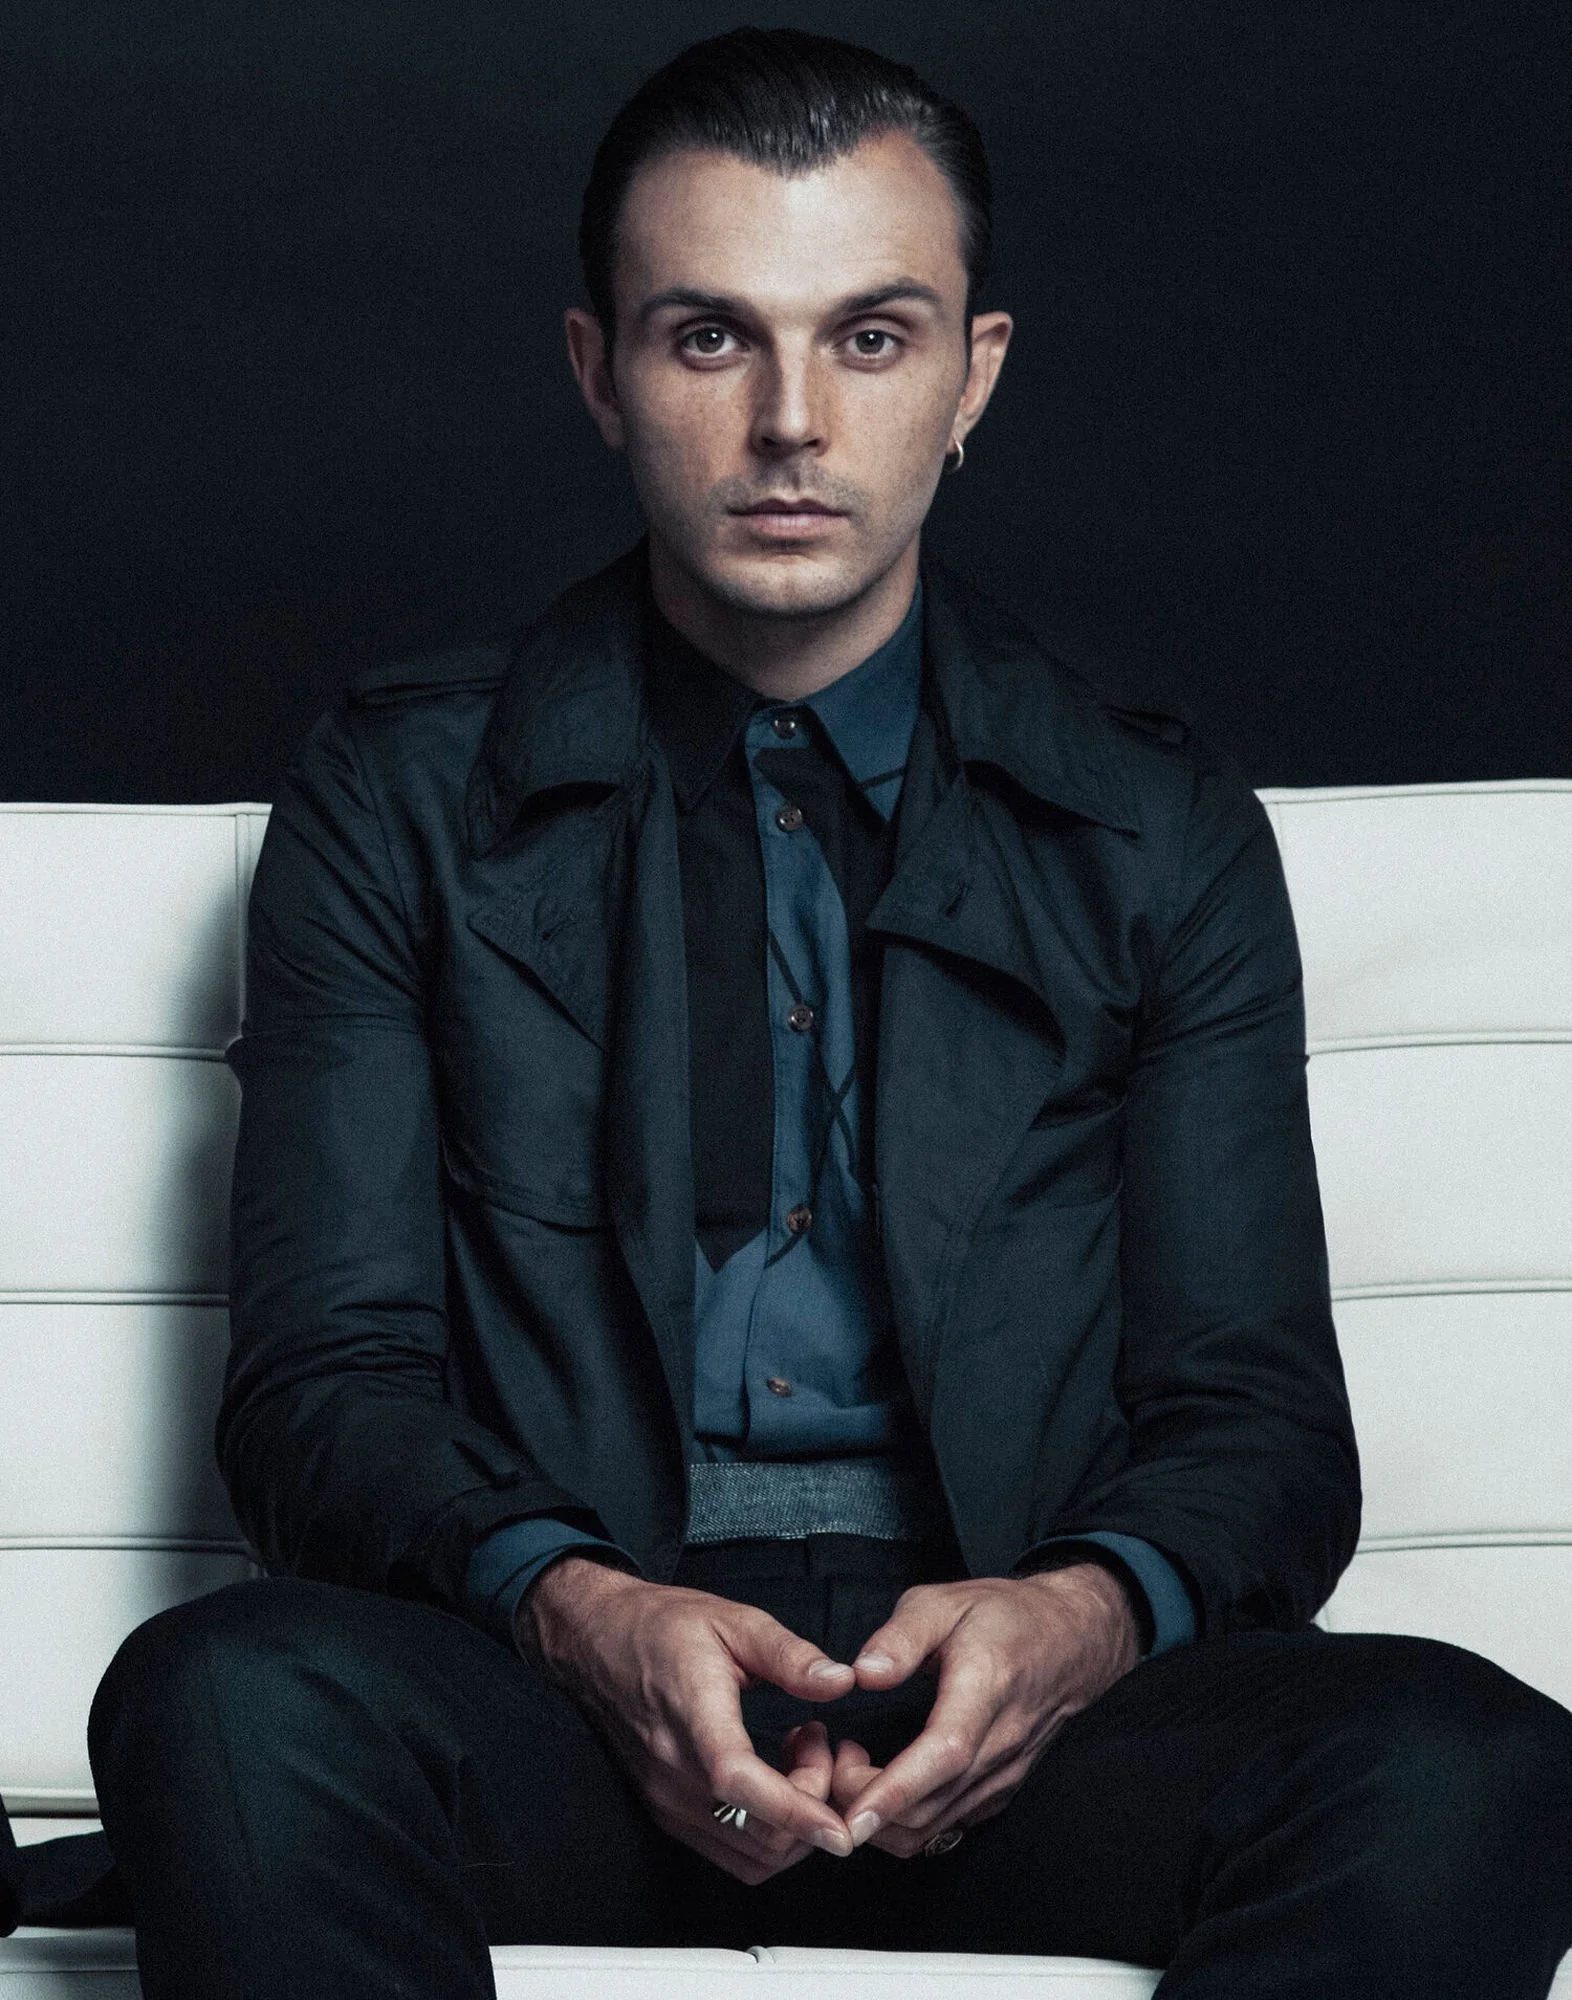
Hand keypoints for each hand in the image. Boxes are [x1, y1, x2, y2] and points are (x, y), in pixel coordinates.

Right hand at [517, 1555, 856, 1883]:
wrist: (597, 1641)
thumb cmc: (666, 1626)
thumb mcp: (735, 1621)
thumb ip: (790, 1655)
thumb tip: (842, 1681)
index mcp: (691, 1716)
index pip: (738, 1782)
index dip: (795, 1812)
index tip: (841, 1829)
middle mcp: (673, 1772)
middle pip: (757, 1834)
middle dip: (814, 1802)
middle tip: (823, 1741)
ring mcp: (667, 1799)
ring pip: (749, 1856)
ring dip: (794, 1824)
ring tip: (802, 1758)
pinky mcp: (666, 1811)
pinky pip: (730, 1850)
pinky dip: (768, 1832)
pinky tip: (775, 1778)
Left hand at [828, 1563, 1140, 1858]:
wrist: (1070, 1641)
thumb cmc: (1004, 1617)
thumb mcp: (944, 1601)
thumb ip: (902, 1636)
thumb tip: (864, 1674)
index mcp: (985, 1691)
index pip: (943, 1755)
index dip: (896, 1790)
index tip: (852, 1814)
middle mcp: (1000, 1746)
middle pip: (930, 1807)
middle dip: (865, 1804)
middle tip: (829, 1758)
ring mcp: (1002, 1777)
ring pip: (934, 1828)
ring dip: (881, 1817)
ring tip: (851, 1766)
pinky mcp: (998, 1792)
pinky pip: (945, 1826)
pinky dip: (904, 1821)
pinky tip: (882, 1784)